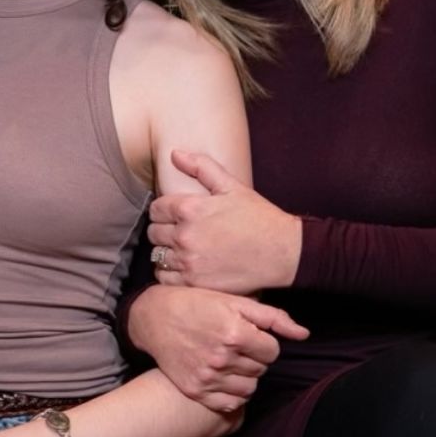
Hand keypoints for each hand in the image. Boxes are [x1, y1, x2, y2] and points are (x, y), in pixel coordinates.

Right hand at [128, 284, 308, 410]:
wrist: (154, 316)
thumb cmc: (196, 302)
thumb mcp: (233, 300)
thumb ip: (271, 317)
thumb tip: (304, 334)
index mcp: (235, 332)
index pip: (273, 351)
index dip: (264, 341)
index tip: (249, 333)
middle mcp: (222, 358)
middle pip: (261, 370)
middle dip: (254, 356)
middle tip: (237, 342)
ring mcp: (208, 377)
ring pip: (249, 389)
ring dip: (245, 375)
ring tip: (230, 358)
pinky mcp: (196, 390)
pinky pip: (230, 403)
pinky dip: (231, 392)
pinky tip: (222, 374)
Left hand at [149, 150, 302, 292]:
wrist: (282, 251)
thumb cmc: (258, 216)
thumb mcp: (231, 185)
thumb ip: (200, 166)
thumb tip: (174, 153)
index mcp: (190, 208)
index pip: (155, 209)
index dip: (163, 210)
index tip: (174, 214)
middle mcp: (185, 235)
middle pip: (153, 232)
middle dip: (163, 230)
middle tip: (180, 231)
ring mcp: (189, 261)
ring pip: (157, 256)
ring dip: (166, 251)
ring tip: (183, 249)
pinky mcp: (195, 283)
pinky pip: (165, 278)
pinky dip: (169, 273)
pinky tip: (184, 267)